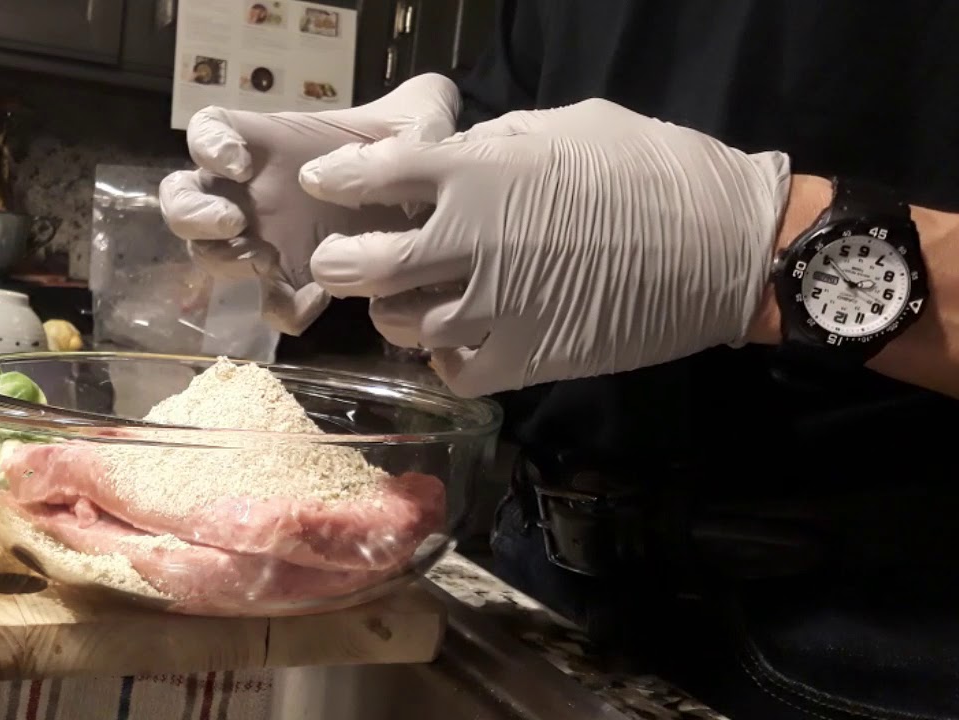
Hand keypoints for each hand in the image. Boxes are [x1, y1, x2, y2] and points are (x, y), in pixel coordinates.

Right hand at [158, 74, 459, 334]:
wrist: (429, 215)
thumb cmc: (406, 157)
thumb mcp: (418, 124)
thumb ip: (422, 115)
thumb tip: (432, 118)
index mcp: (266, 144)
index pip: (209, 133)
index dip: (209, 146)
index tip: (238, 163)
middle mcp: (249, 194)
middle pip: (182, 200)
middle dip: (192, 215)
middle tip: (233, 224)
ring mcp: (262, 241)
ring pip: (207, 255)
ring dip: (223, 262)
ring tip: (263, 263)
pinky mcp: (289, 283)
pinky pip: (267, 304)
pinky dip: (282, 307)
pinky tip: (315, 300)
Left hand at [299, 98, 790, 396]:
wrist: (725, 245)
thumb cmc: (651, 168)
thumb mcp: (565, 127)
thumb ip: (493, 146)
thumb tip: (448, 158)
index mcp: (479, 171)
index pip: (374, 174)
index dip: (339, 180)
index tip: (325, 185)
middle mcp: (470, 241)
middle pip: (365, 265)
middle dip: (341, 262)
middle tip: (341, 260)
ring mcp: (494, 308)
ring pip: (401, 326)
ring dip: (393, 314)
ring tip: (405, 303)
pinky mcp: (524, 361)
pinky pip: (452, 371)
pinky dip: (444, 359)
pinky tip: (457, 342)